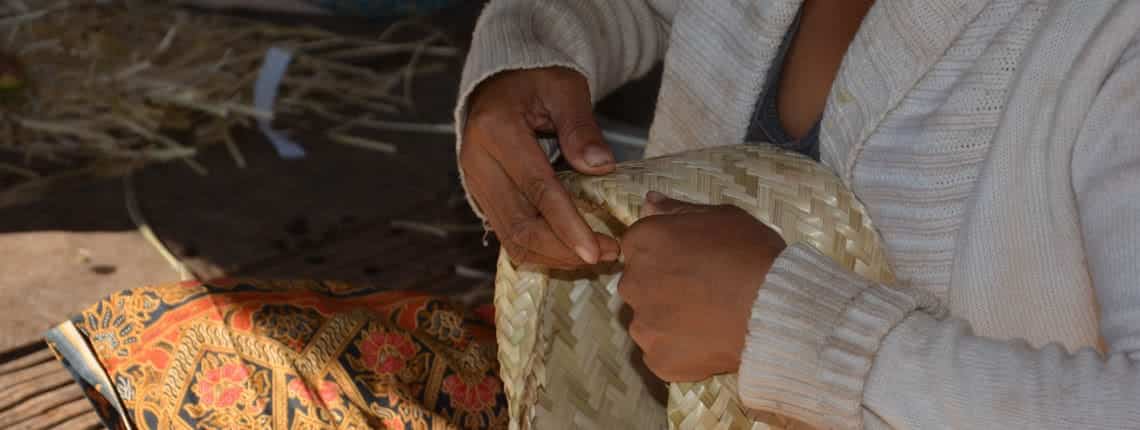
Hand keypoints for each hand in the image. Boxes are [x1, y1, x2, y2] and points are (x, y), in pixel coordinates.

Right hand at [460, 67, 619, 268]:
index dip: (567, 225)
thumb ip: (581, 128)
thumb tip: (602, 167)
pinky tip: (570, 250)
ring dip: (553, 256)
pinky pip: (508, 234)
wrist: (500, 82)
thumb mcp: (565, 89)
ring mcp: (475, 183)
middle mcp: (478, 161)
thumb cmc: (536, 80)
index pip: (537, 188)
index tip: (596, 250)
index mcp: (497, 129)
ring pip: (511, 238)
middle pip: (520, 224)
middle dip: (564, 249)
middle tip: (606, 255)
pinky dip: (540, 250)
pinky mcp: (481, 196)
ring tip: (594, 257)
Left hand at [618, 192, 786, 381]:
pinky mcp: (657, 358)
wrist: (775, 308)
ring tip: (706, 319)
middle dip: (662, 287)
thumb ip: (677, 209)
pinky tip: (705, 341)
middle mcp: (632, 281)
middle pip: (639, 284)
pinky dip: (678, 350)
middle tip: (702, 292)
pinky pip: (661, 353)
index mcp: (643, 241)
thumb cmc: (752, 254)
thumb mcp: (721, 216)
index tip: (691, 263)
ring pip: (647, 321)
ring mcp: (643, 324)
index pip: (638, 247)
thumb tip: (649, 201)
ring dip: (668, 320)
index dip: (666, 255)